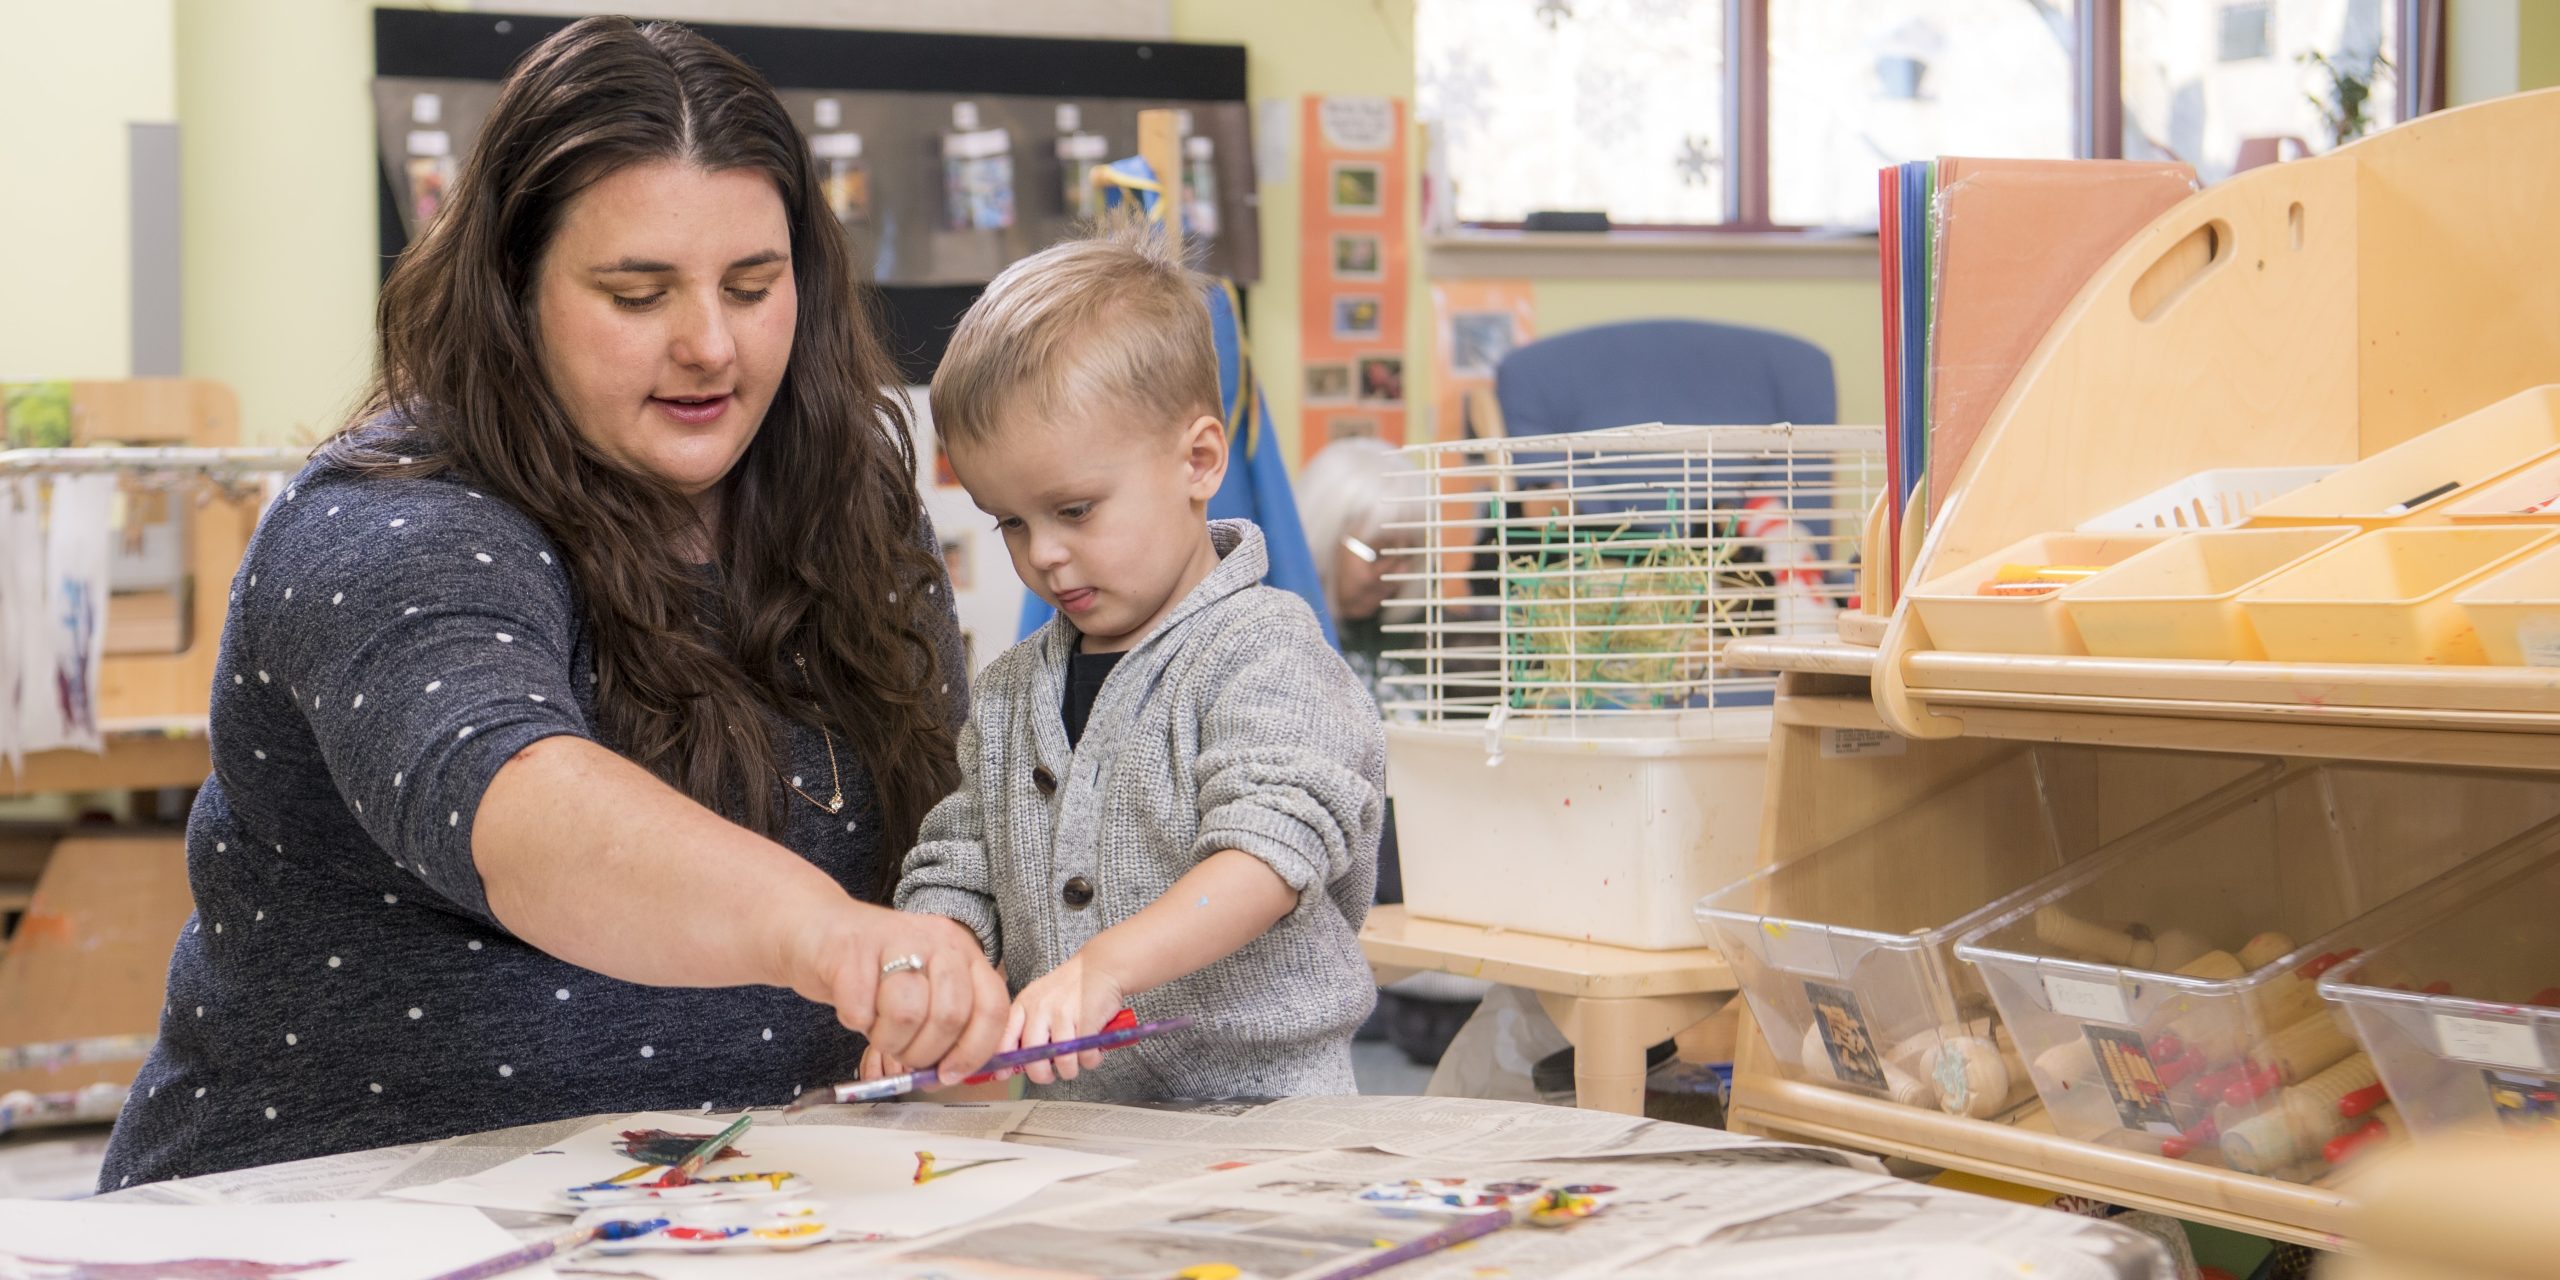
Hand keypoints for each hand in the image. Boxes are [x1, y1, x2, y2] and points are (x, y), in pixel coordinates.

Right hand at [782, 903, 1006, 1078]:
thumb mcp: (924, 988)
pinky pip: (860, 1011)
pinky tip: (852, 1005)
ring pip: (907, 1014)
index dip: (974, 1050)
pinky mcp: (852, 950)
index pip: (992, 1006)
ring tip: (877, 1028)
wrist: (817, 930)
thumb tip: (954, 1074)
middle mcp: (937, 940)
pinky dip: (854, 1022)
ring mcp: (895, 939)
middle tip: (903, 1053)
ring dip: (888, 1040)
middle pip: (950, 1015)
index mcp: (963, 952)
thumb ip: (948, 1023)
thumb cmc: (874, 970)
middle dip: (924, 1053)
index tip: (948, 1074)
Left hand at [1004, 954, 1127, 1085]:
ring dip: (1069, 1070)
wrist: (1102, 965)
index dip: (1003, 1061)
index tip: (1004, 1074)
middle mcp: (1040, 1008)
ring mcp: (1063, 1013)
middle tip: (1048, 1076)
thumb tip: (1014, 1062)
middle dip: (1041, 1075)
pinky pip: (1086, 1055)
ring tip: (1074, 1065)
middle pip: (1032, 1056)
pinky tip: (1092, 1052)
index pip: (1004, 1037)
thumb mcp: (1039, 999)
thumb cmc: (1070, 987)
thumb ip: (1026, 1025)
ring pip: (1062, 1060)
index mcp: (1024, 1004)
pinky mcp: (1087, 1018)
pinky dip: (1091, 1060)